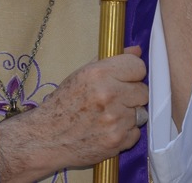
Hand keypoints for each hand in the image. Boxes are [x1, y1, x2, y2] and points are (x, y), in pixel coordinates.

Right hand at [0, 47, 147, 182]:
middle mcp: (109, 95)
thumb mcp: (82, 74)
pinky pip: (135, 132)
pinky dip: (125, 131)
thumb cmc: (63, 102)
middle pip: (143, 91)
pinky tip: (108, 128)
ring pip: (141, 113)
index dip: (133, 72)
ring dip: (129, 114)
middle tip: (116, 97)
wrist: (48, 136)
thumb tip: (136, 50)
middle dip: (132, 94)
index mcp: (99, 73)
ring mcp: (115, 120)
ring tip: (109, 114)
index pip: (138, 66)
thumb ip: (111, 61)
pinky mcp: (117, 141)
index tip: (126, 77)